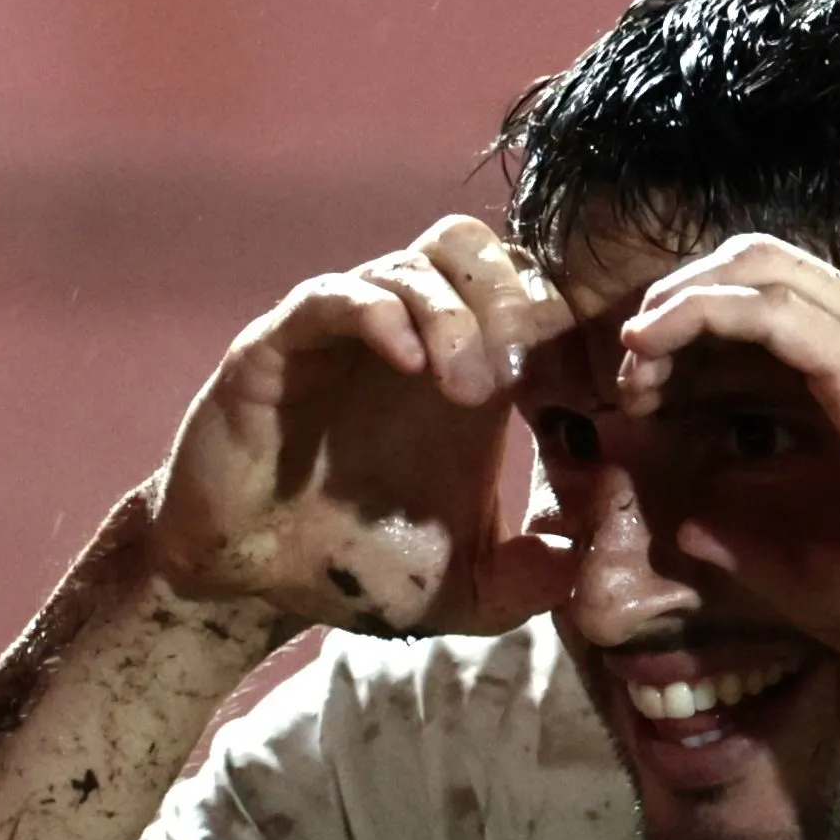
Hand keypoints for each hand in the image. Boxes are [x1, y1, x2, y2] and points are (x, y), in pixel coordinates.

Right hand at [148, 215, 579, 636]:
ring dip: (455, 317)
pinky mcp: (278, 345)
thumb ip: (532, 579)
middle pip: (472, 248)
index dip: (561, 315)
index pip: (525, 290)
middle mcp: (408, 338)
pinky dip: (380, 314)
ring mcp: (343, 335)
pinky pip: (334, 297)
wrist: (253, 583)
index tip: (583, 379)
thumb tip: (586, 557)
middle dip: (509, 296)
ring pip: (413, 265)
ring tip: (468, 392)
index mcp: (464, 373)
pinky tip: (407, 361)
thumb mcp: (469, 591)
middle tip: (518, 372)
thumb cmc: (357, 565)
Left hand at [613, 235, 839, 644]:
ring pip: (752, 268)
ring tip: (633, 362)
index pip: (783, 306)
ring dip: (677, 305)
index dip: (707, 335)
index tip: (658, 395)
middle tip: (635, 372)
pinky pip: (758, 306)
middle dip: (682, 303)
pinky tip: (647, 349)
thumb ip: (766, 548)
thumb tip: (686, 529)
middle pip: (760, 266)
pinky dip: (690, 314)